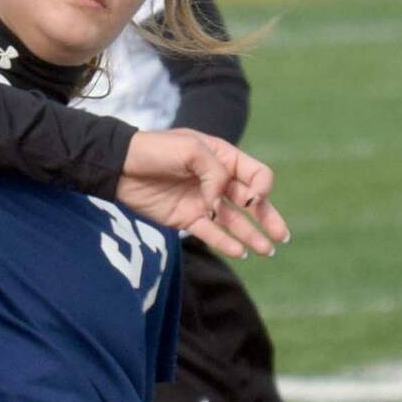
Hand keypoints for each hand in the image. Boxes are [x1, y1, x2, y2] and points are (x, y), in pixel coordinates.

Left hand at [117, 128, 289, 258]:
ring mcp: (203, 201)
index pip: (256, 175)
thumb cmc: (156, 149)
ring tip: (267, 251)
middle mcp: (217, 181)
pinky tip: (240, 252)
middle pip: (251, 202)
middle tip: (282, 236)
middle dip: (268, 218)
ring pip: (234, 221)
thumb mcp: (192, 149)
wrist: (120, 165)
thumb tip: (221, 202)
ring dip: (251, 235)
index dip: (261, 188)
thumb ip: (216, 173)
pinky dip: (225, 242)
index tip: (252, 198)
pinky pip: (210, 233)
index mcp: (224, 158)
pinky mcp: (186, 217)